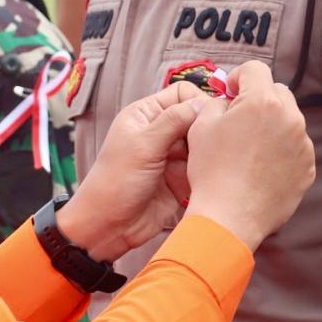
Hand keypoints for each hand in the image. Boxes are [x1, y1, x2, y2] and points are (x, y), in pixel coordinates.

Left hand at [57, 82, 204, 261]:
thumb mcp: (144, 145)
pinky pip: (202, 166)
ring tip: (211, 161)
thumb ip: (174, 121)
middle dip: (207, 127)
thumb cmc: (116, 181)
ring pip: (202, 143)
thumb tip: (204, 102)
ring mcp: (173, 156)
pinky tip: (211, 174)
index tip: (211, 117)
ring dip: (209, 150)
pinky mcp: (181, 178)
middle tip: (213, 142)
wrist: (109, 227)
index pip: (182, 94)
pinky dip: (208, 168)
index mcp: (146, 114)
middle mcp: (161, 131)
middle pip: (196, 118)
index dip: (198, 101)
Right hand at [183, 61, 314, 251]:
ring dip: (272, 125)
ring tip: (250, 148)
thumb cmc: (211, 169)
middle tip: (239, 120)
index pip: (255, 69)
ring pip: (289, 120)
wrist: (228, 217)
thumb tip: (230, 100)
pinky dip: (281, 150)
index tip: (230, 93)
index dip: (238, 77)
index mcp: (263, 101)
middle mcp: (290, 118)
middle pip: (277, 92)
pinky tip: (261, 167)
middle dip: (259, 99)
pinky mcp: (308, 168)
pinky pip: (295, 148)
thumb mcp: (201, 124)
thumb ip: (219, 101)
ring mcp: (303, 144)